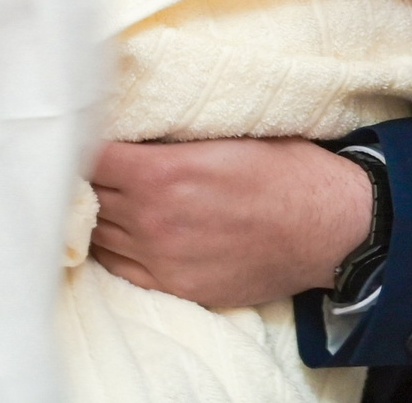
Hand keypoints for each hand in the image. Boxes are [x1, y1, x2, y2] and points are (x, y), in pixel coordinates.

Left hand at [88, 139, 371, 309]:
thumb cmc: (284, 170)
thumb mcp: (223, 135)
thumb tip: (124, 125)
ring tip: (102, 194)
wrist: (330, 227)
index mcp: (163, 172)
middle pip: (88, 193)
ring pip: (98, 232)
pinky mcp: (178, 287)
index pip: (89, 155)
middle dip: (85, 175)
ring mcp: (163, 259)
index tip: (83, 133)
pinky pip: (119, 267)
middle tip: (88, 161)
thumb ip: (166, 137)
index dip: (81, 141)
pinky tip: (118, 229)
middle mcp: (154, 219)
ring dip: (96, 211)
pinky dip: (111, 247)